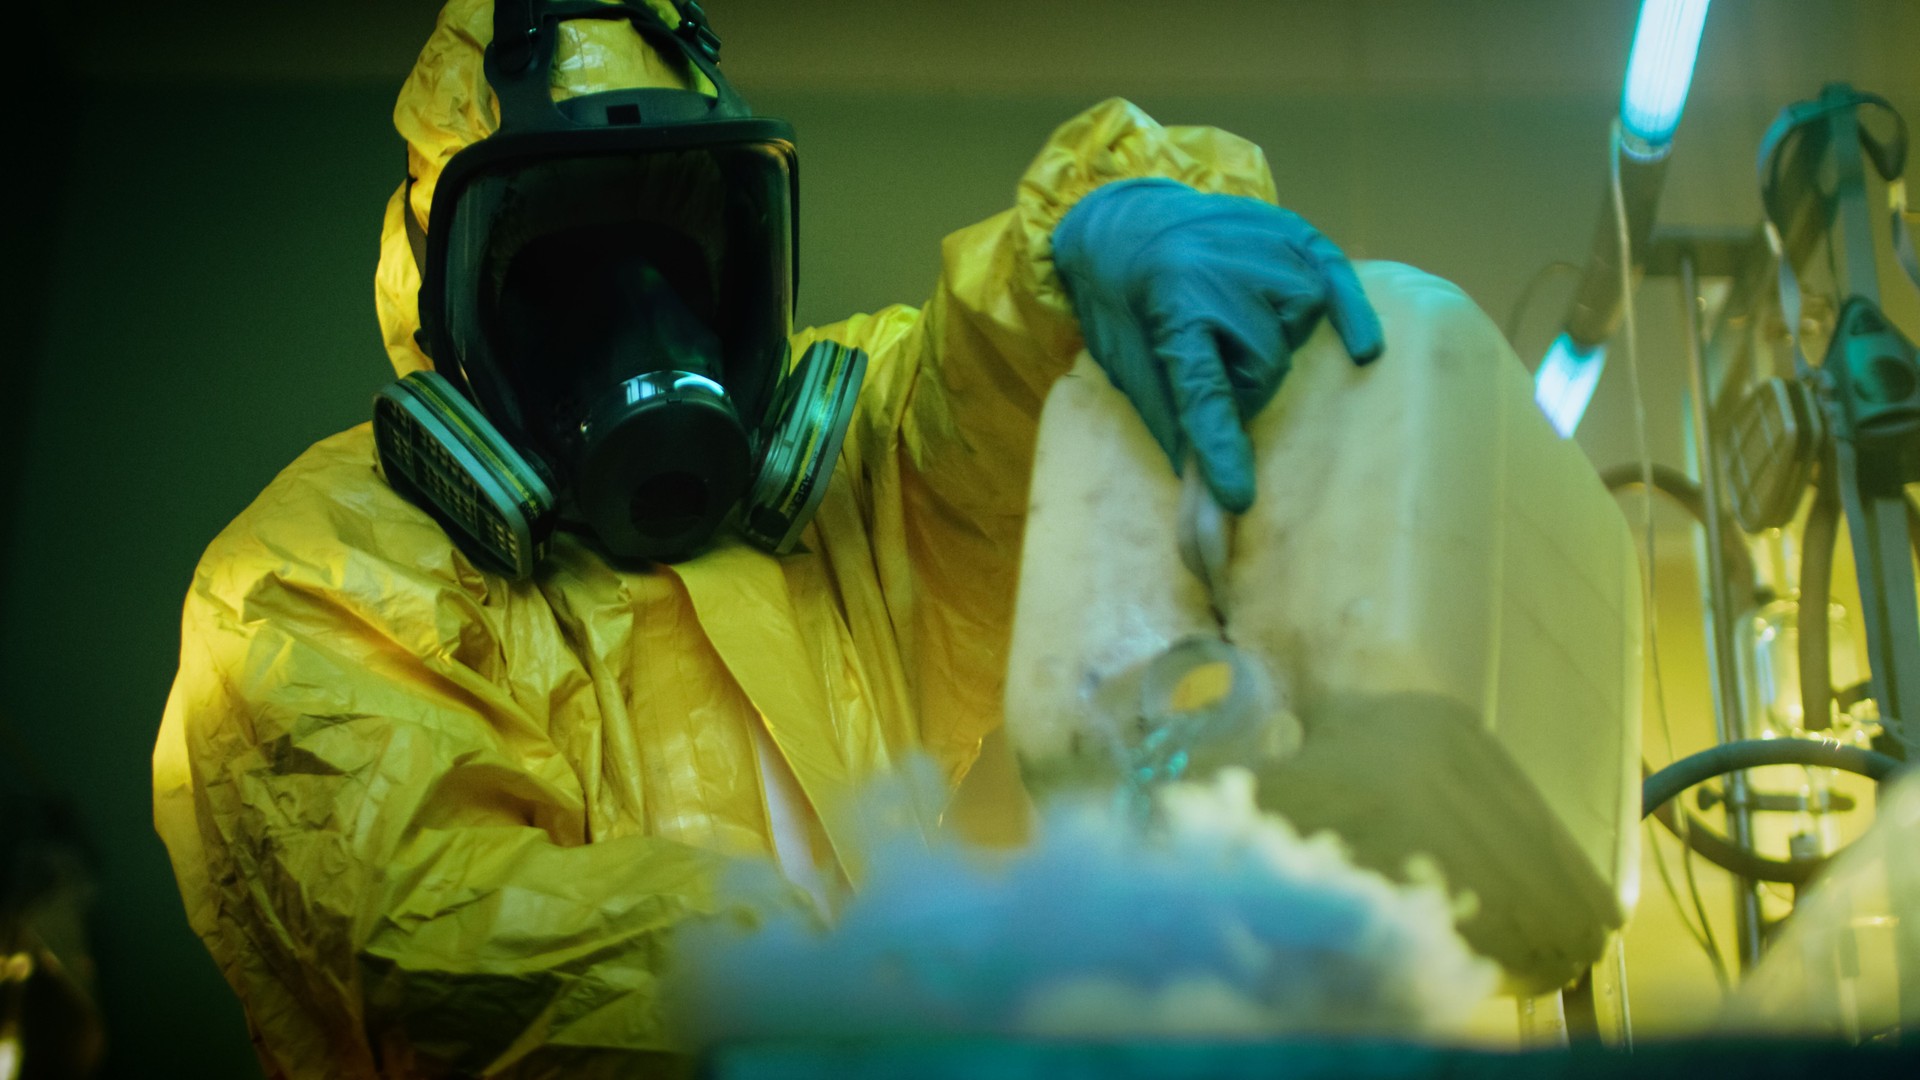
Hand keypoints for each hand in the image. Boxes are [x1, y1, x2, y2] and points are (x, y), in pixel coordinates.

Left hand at [1053, 179, 1383, 511]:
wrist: (1124, 222)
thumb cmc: (1125, 308)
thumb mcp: (1130, 366)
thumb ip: (1173, 427)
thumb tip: (1203, 514)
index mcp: (1171, 310)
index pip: (1204, 395)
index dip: (1221, 450)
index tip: (1239, 500)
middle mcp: (1220, 273)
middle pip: (1265, 368)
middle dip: (1250, 388)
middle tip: (1222, 366)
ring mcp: (1262, 247)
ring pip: (1299, 330)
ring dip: (1280, 346)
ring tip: (1244, 326)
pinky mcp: (1293, 232)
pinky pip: (1338, 280)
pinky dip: (1353, 314)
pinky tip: (1365, 349)